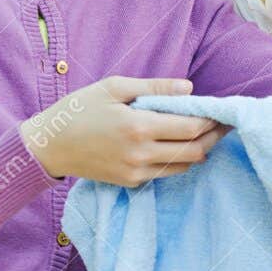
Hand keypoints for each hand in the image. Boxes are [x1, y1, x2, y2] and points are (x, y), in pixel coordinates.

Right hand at [21, 76, 228, 185]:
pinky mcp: (129, 182)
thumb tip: (189, 88)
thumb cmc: (79, 109)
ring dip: (199, 151)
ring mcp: (135, 171)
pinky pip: (164, 174)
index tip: (222, 112)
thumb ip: (154, 87)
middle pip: (195, 150)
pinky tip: (181, 147)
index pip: (191, 127)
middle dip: (213, 137)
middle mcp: (140, 153)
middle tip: (223, 125)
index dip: (212, 121)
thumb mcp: (113, 88)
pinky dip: (177, 162)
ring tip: (207, 135)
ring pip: (183, 166)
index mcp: (139, 125)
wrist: (48, 145)